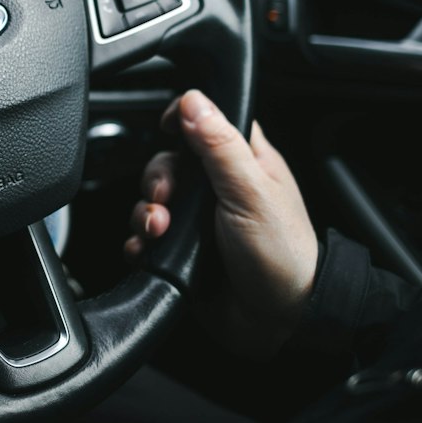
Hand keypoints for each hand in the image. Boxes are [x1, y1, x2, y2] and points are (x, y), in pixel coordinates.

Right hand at [125, 89, 318, 356]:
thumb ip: (220, 146)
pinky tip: (148, 250)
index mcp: (243, 161)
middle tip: (165, 199)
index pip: (207, 120)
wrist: (279, 321)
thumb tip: (193, 101)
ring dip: (145, 213)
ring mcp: (198, 221)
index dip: (183, 120)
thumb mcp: (251, 192)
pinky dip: (139, 242)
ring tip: (158, 231)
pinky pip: (145, 238)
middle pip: (169, 161)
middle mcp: (218, 187)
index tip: (168, 130)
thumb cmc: (282, 254)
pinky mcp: (181, 251)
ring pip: (152, 200)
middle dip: (157, 179)